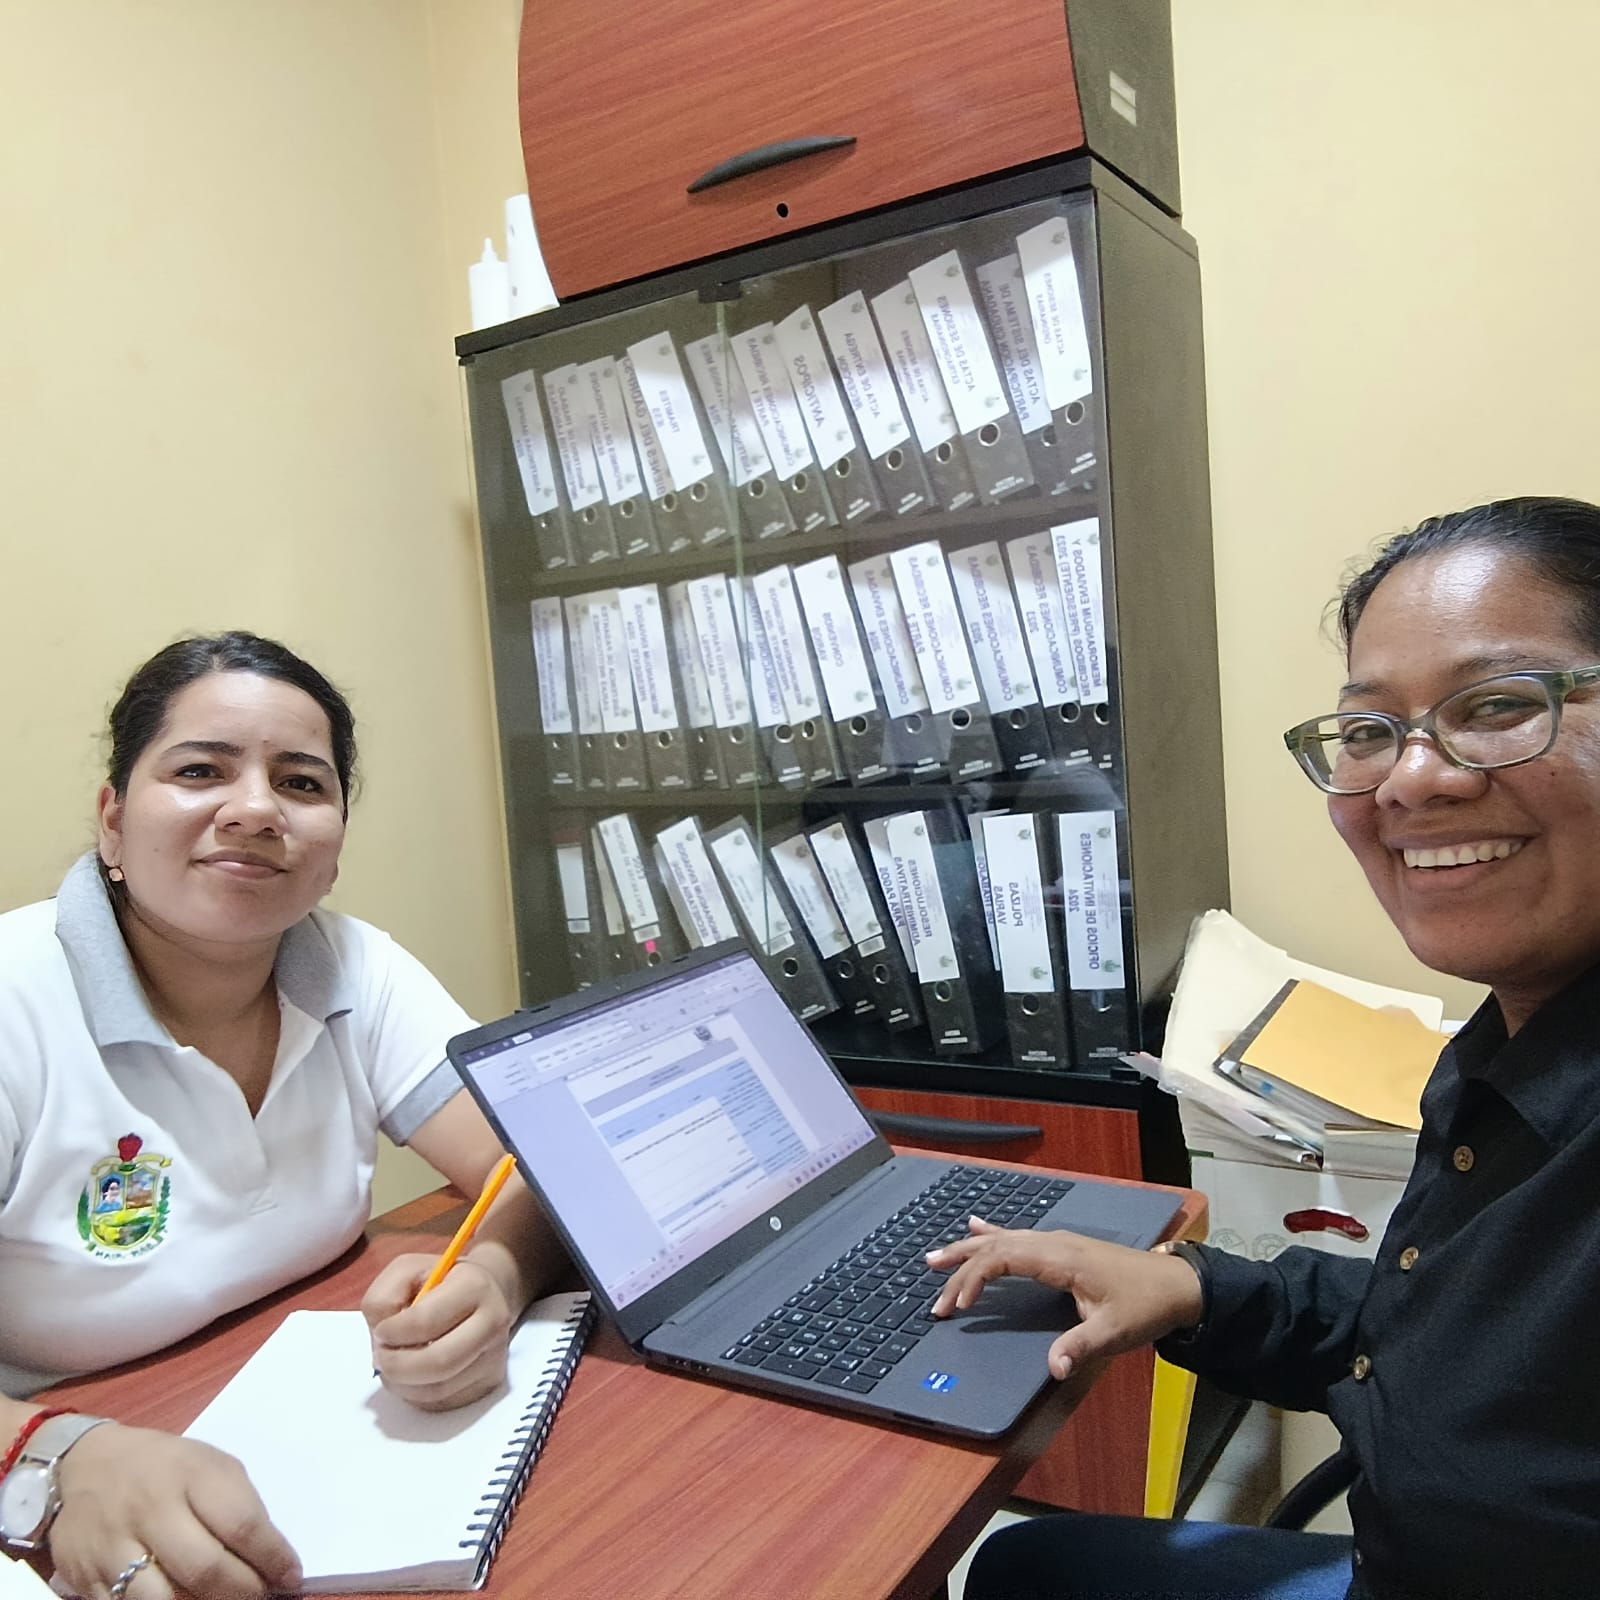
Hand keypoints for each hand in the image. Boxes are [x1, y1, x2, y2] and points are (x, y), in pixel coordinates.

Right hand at [50, 1422, 299, 1598]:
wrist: (84, 1465)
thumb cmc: (164, 1467)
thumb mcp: (208, 1466)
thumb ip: (239, 1507)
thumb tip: (270, 1560)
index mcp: (190, 1475)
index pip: (241, 1523)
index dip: (272, 1557)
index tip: (292, 1577)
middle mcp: (150, 1511)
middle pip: (205, 1569)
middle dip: (244, 1593)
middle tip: (262, 1598)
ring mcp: (113, 1549)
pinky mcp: (85, 1580)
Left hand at [362, 1254, 513, 1410]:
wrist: (484, 1296)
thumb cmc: (438, 1283)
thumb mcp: (406, 1271)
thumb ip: (384, 1296)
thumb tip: (383, 1337)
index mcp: (474, 1286)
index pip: (426, 1322)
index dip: (393, 1332)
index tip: (381, 1330)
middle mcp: (492, 1322)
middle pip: (439, 1363)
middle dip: (397, 1366)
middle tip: (380, 1357)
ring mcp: (495, 1356)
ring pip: (438, 1390)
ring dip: (402, 1384)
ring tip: (394, 1365)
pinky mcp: (490, 1382)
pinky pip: (443, 1403)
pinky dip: (416, 1395)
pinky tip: (412, 1375)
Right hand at [926, 1218, 1204, 1379]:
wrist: (1176, 1285)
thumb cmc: (1145, 1306)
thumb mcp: (1114, 1331)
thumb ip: (1080, 1346)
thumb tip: (1053, 1368)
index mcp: (1059, 1258)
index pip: (1003, 1258)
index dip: (975, 1279)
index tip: (960, 1306)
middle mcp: (1053, 1243)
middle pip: (995, 1245)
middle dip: (960, 1265)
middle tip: (931, 1283)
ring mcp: (1057, 1242)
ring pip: (1003, 1239)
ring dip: (969, 1249)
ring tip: (936, 1258)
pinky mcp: (1063, 1248)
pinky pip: (1018, 1237)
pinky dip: (992, 1234)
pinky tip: (976, 1226)